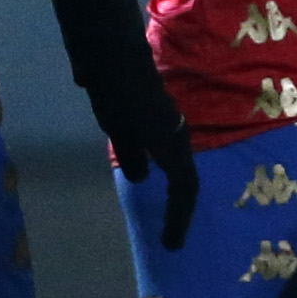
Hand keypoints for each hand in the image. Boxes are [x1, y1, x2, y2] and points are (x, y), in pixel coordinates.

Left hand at [90, 62, 199, 251]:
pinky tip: (143, 177)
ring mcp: (162, 128)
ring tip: (162, 212)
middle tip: (171, 236)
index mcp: (172, 142)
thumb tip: (143, 178)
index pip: (185, 187)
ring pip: (173, 166)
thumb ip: (134, 152)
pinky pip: (159, 155)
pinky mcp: (147, 121)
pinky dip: (155, 172)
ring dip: (170, 191)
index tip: (172, 244)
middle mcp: (173, 136)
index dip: (180, 216)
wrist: (111, 54)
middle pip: (184, 179)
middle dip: (179, 209)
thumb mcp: (122, 127)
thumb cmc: (118, 90)